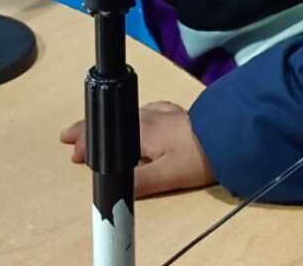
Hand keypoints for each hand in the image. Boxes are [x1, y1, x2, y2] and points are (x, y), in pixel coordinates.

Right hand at [59, 100, 215, 197]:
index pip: (105, 136)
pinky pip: (146, 111)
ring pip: (126, 115)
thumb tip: (114, 190)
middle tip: (70, 136)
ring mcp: (163, 112)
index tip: (75, 155)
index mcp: (142, 130)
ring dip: (109, 124)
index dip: (86, 144)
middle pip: (111, 121)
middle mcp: (149, 116)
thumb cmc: (201, 154)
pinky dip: (132, 117)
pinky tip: (140, 119)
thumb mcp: (167, 175)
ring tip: (98, 130)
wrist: (232, 135)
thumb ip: (139, 183)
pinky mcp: (176, 113)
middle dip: (88, 128)